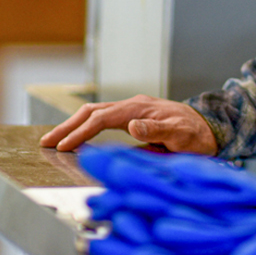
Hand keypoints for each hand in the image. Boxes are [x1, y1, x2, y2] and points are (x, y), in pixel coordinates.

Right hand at [38, 95, 217, 153]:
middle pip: (91, 111)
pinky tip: (77, 139)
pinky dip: (85, 127)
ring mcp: (132, 110)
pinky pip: (103, 119)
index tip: (63, 148)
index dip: (80, 133)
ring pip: (94, 113)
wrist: (210, 128)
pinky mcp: (133, 118)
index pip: (101, 118)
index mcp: (139, 109)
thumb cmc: (197, 135)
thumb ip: (158, 131)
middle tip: (45, 143)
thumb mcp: (181, 135)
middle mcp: (132, 106)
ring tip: (54, 141)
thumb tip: (131, 127)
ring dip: (73, 126)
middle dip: (67, 126)